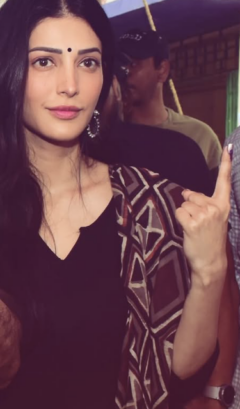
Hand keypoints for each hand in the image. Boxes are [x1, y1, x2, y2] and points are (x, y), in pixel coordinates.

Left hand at [176, 144, 230, 283]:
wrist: (210, 261)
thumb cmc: (211, 239)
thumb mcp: (215, 218)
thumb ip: (204, 203)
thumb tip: (185, 191)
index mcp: (224, 205)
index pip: (224, 181)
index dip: (226, 163)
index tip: (229, 147)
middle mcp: (216, 208)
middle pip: (192, 195)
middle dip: (190, 205)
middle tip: (198, 222)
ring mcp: (204, 216)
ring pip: (184, 204)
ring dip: (185, 214)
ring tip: (194, 227)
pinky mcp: (192, 224)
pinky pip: (179, 212)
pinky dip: (179, 220)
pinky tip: (187, 229)